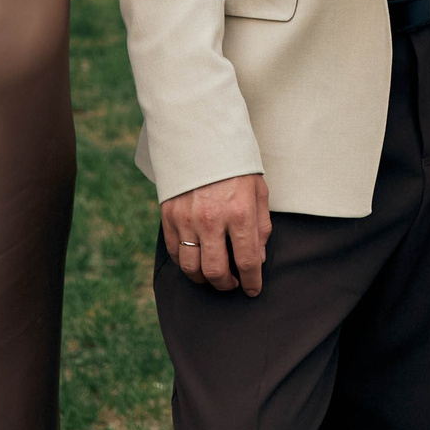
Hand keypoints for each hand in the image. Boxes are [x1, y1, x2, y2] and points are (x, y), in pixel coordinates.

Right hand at [162, 173, 271, 294]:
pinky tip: (196, 260)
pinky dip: (185, 263)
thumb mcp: (258, 191)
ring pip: (191, 267)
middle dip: (226, 285)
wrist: (202, 140)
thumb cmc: (235, 167)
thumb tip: (257, 258)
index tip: (253, 289)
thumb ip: (260, 226)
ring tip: (213, 276)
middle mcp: (211, 219)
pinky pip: (174, 252)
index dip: (252, 281)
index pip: (247, 261)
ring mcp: (187, 219)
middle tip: (232, 283)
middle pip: (215, 271)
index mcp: (239, 212)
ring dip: (203, 279)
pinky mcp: (169, 216)